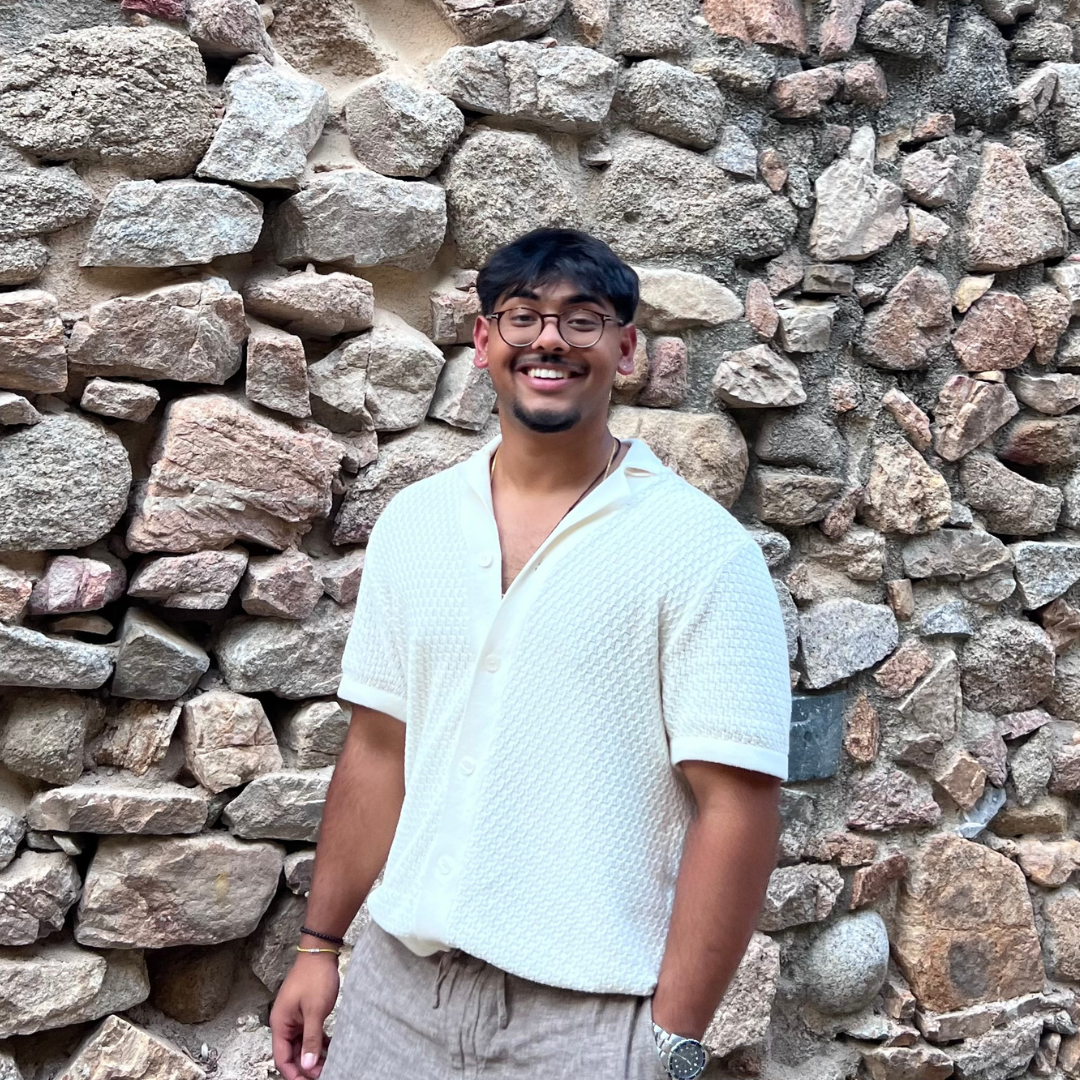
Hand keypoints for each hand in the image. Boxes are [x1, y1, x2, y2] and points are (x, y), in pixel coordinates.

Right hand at [270, 953, 339, 1079]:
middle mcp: (285, 1023)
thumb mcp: (315, 1011)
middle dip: (306, 1066)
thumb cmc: (314, 977)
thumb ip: (311, 1039)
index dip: (294, 1073)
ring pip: (302, 1045)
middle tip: (324, 1073)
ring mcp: (295, 1017)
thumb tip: (308, 1065)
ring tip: (329, 1064)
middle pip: (292, 1054)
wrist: (320, 952)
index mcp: (280, 1024)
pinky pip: (310, 1034)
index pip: (282, 1058)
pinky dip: (318, 1042)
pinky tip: (330, 1048)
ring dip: (313, 1056)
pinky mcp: (305, 1012)